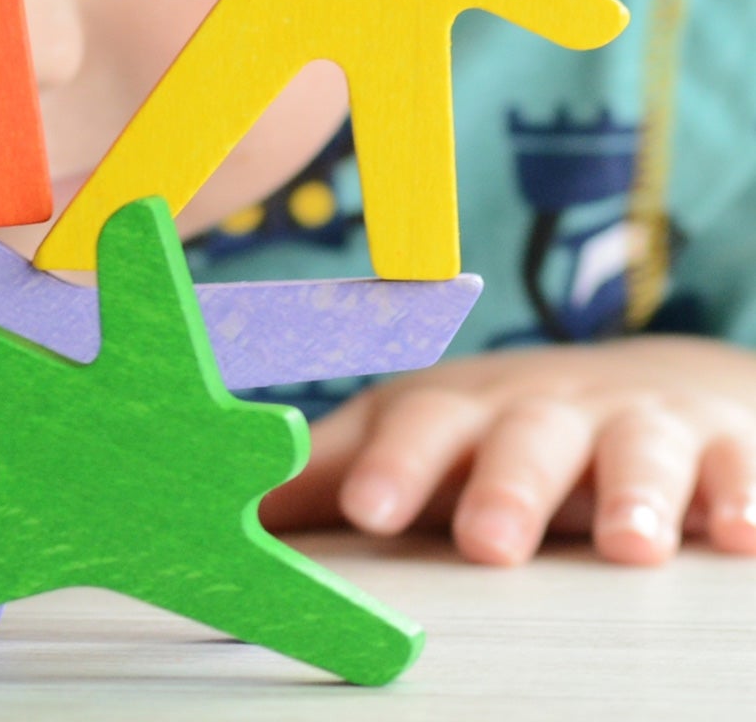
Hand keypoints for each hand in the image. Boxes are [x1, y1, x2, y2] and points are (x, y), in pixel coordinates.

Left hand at [259, 337, 755, 565]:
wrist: (651, 384)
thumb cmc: (503, 429)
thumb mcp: (420, 440)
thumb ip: (332, 474)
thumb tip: (226, 518)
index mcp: (459, 411)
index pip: (415, 428)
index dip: (389, 464)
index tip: (363, 508)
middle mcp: (543, 410)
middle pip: (521, 438)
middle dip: (506, 485)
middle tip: (486, 542)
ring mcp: (634, 427)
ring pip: (634, 452)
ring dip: (632, 494)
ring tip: (631, 546)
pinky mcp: (719, 452)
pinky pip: (736, 472)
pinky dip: (740, 500)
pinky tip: (740, 537)